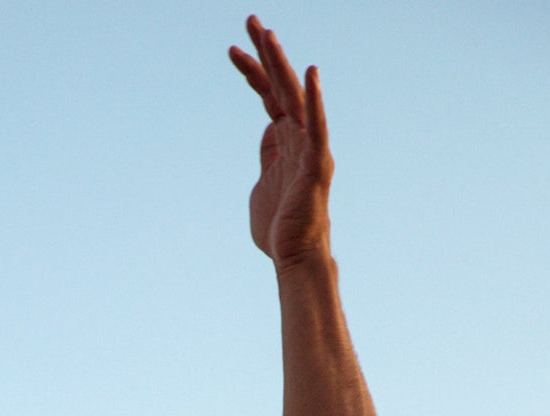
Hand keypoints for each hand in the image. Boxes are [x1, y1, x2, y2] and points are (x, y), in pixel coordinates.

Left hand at [228, 16, 332, 265]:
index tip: (232, 50)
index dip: (252, 72)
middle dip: (265, 53)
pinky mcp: (316, 164)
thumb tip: (269, 133)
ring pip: (295, 98)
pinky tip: (309, 73)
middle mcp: (300, 137)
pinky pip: (317, 127)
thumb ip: (266, 156)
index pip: (268, 97)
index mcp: (285, 141)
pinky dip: (314, 100)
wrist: (294, 257)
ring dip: (281, 65)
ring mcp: (310, 148)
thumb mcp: (262, 185)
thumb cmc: (278, 228)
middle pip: (281, 86)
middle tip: (250, 20)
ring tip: (267, 35)